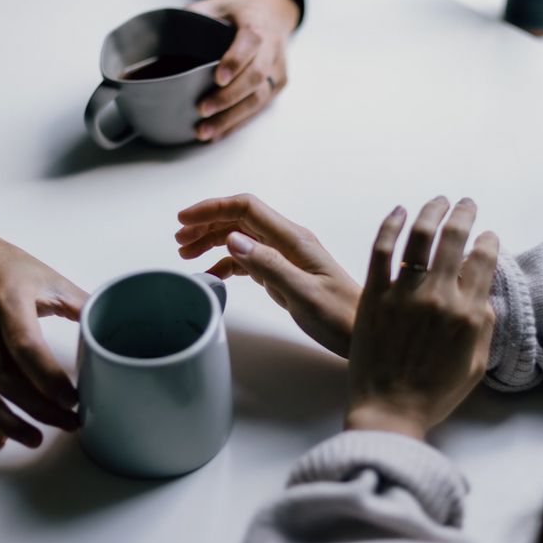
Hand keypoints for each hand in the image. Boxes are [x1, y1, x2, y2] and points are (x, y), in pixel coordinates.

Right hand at [0, 210, 87, 446]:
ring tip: (36, 438)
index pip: (26, 347)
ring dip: (6, 422)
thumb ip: (80, 303)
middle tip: (69, 422)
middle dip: (39, 408)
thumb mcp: (48, 276)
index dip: (50, 379)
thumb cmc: (5, 266)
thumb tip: (113, 326)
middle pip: (4, 377)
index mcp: (7, 300)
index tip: (74, 399)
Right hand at [176, 194, 359, 356]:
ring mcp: (286, 257)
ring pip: (242, 237)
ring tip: (188, 254)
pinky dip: (227, 263)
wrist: (362, 333)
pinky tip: (213, 275)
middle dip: (207, 224)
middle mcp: (289, 242)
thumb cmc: (340, 316)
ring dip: (213, 241)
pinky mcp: (284, 273)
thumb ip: (269, 266)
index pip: (246, 208)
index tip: (184, 219)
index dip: (212, 208)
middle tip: (179, 241)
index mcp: (293, 239)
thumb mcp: (303, 294)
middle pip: (240, 219)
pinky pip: (249, 260)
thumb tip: (233, 239)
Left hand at [185, 0, 299, 142]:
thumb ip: (196, 14)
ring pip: (260, 98)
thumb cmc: (240, 11)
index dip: (235, 61)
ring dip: (232, 117)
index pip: (250, 42)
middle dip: (228, 97)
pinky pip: (260, 108)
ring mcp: (278, 69)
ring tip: (206, 131)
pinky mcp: (279, 84)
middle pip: (256, 77)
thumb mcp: (219, 2)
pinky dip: (238, 122)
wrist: (273, 11)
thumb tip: (166, 32)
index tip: (216, 78)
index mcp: (256, 24)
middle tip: (202, 109)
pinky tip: (219, 133)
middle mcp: (272, 48)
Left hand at [345, 197, 498, 440]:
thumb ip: (483, 325)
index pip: (484, 261)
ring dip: (432, 211)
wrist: (389, 411)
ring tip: (438, 201)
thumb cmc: (433, 394)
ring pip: (420, 236)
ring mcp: (404, 293)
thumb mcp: (476, 364)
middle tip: (466, 204)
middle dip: (464, 214)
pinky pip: (381, 250)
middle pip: (455, 239)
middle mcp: (439, 297)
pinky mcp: (374, 295)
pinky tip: (399, 211)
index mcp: (468, 314)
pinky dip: (391, 225)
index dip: (488, 242)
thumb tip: (483, 294)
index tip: (488, 235)